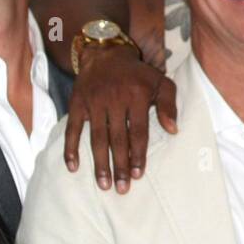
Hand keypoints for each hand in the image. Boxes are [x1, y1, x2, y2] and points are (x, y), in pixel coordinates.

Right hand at [63, 45, 177, 194]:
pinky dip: (71, 149)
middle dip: (119, 166)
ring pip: (97, 138)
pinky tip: (73, 168)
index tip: (138, 175)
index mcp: (137, 95)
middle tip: (122, 189)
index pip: (138, 131)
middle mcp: (114, 99)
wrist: (105, 54)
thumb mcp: (159, 82)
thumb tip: (173, 130)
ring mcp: (94, 103)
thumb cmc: (136, 75)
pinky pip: (72, 129)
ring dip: (99, 163)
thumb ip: (169, 105)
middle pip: (117, 139)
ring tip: (103, 184)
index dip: (138, 155)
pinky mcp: (77, 104)